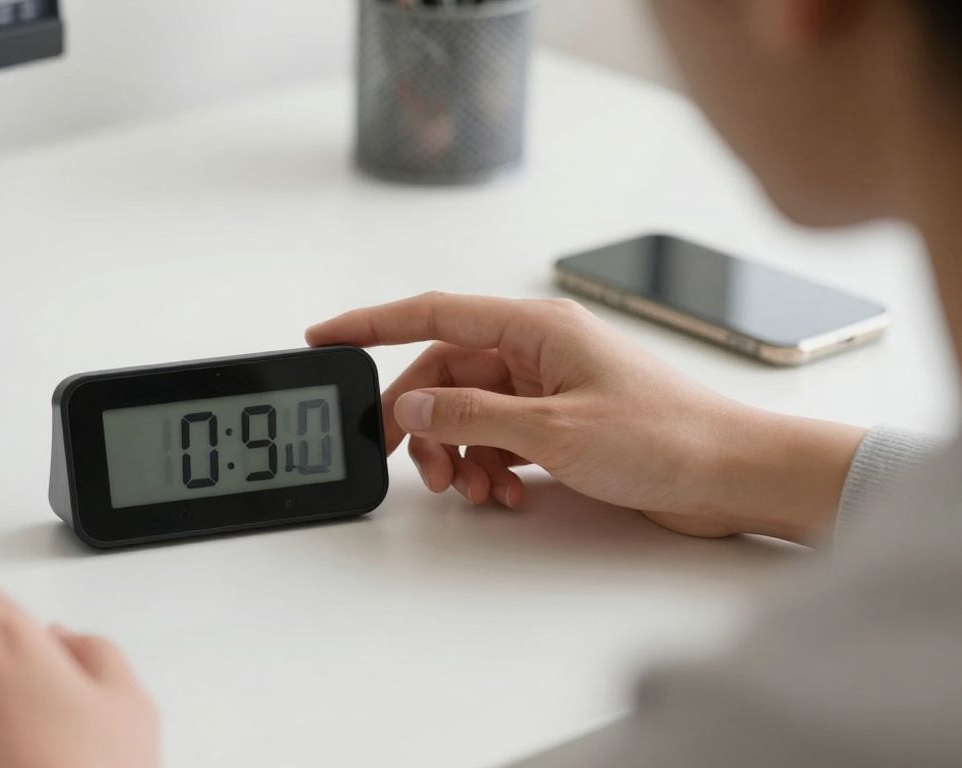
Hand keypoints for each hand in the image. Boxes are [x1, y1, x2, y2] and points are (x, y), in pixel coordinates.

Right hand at [307, 293, 865, 543]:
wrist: (734, 475)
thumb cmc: (667, 437)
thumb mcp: (556, 429)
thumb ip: (476, 415)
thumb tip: (413, 406)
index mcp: (535, 327)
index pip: (432, 312)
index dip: (370, 324)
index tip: (325, 337)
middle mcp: (537, 349)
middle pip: (445, 375)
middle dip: (423, 422)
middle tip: (414, 465)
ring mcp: (548, 386)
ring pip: (469, 412)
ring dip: (460, 453)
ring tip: (474, 489)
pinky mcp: (560, 422)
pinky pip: (499, 436)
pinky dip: (491, 465)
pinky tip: (507, 493)